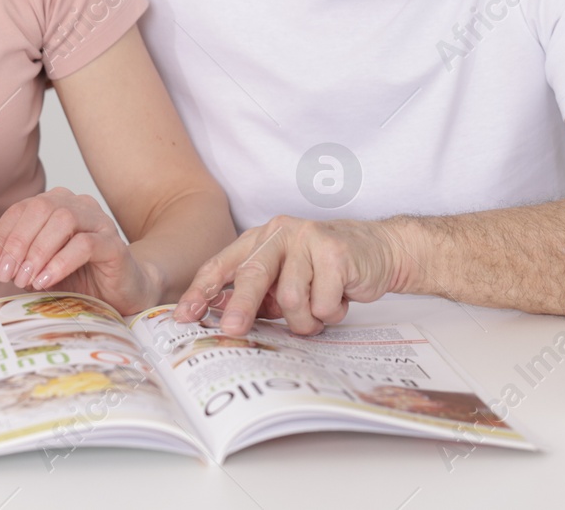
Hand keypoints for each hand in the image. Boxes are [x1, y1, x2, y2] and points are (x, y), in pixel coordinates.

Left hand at [0, 188, 161, 314]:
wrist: (123, 293)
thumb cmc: (82, 278)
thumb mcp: (39, 269)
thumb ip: (15, 260)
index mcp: (56, 206)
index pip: (21, 210)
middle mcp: (77, 206)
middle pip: (40, 209)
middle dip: (17, 243)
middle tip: (7, 274)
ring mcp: (98, 222)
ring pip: (62, 220)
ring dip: (38, 252)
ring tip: (26, 280)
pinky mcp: (114, 244)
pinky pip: (85, 244)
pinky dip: (60, 262)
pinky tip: (46, 280)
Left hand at [172, 216, 408, 335]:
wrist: (379, 250)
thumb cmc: (325, 269)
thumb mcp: (287, 277)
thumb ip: (260, 293)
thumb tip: (226, 323)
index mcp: (260, 239)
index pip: (222, 264)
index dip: (202, 291)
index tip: (185, 316)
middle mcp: (280, 233)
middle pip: (252, 274)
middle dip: (241, 307)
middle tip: (232, 331)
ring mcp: (308, 239)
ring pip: (291, 298)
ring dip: (305, 320)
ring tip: (318, 312)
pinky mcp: (334, 252)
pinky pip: (321, 302)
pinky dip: (329, 312)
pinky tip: (339, 298)